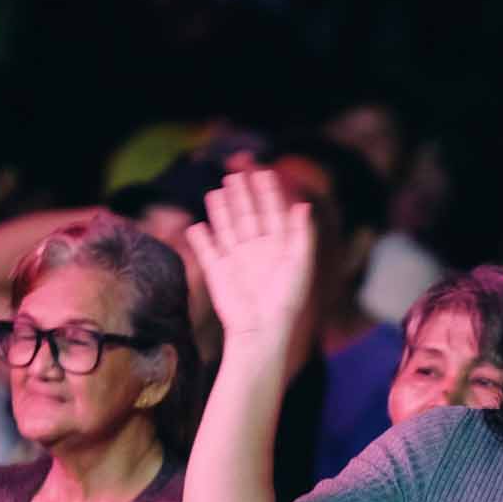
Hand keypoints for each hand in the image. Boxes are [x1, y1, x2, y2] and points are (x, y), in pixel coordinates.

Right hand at [188, 170, 315, 339]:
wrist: (260, 329)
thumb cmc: (285, 301)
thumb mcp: (300, 265)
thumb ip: (302, 235)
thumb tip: (304, 205)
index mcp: (278, 246)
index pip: (273, 212)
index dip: (268, 193)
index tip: (264, 172)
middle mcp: (256, 250)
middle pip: (248, 215)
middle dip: (243, 195)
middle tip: (236, 174)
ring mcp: (236, 259)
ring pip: (227, 227)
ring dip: (222, 210)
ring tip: (217, 191)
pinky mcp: (218, 271)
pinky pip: (207, 250)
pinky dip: (201, 238)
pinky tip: (198, 225)